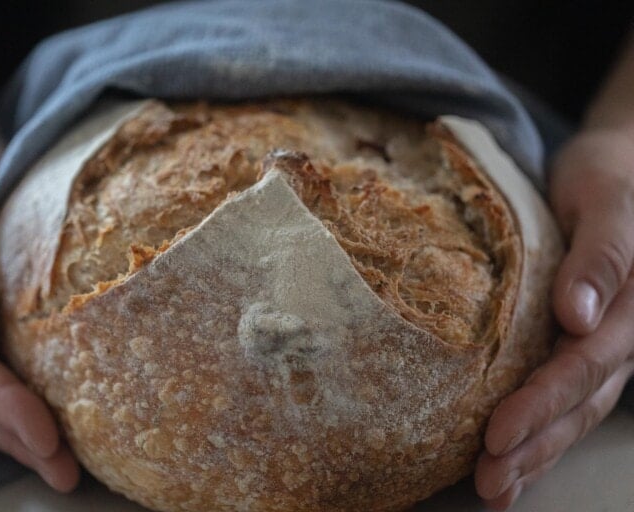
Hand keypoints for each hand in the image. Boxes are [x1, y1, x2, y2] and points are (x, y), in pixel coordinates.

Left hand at [474, 127, 633, 508]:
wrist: (615, 170)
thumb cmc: (606, 179)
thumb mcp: (605, 203)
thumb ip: (599, 257)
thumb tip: (575, 317)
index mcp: (631, 308)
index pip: (583, 366)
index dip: (541, 403)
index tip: (496, 435)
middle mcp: (621, 336)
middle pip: (577, 402)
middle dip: (532, 447)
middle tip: (488, 483)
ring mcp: (604, 346)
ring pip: (574, 411)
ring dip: (535, 453)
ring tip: (494, 489)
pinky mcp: (581, 344)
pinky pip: (566, 396)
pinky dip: (540, 431)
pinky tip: (513, 459)